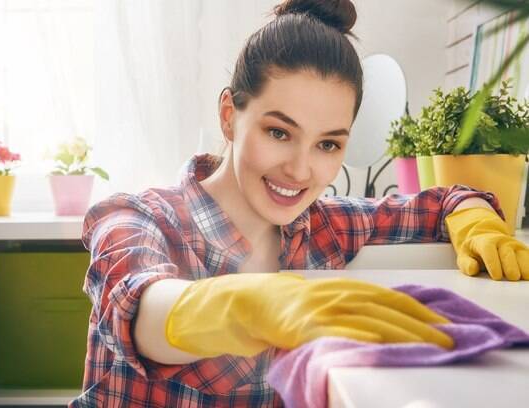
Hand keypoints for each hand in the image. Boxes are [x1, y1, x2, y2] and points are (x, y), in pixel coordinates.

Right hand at [165, 272, 452, 357]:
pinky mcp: (304, 326)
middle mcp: (335, 293)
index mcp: (340, 286)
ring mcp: (320, 309)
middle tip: (447, 339)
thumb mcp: (319, 298)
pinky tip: (377, 344)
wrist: (245, 301)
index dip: (416, 309)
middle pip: (385, 308)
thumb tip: (379, 318)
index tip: (440, 322)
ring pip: (369, 320)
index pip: (387, 296)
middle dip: (419, 324)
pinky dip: (358, 337)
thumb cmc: (284, 304)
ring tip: (427, 348)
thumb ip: (345, 305)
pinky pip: (337, 332)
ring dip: (401, 334)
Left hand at [446, 207, 528, 280]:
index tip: (496, 277)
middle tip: (511, 278)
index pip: (489, 250)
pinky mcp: (524, 250)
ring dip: (524, 267)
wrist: (486, 240)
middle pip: (508, 253)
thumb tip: (472, 269)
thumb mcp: (465, 256)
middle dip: (510, 266)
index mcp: (486, 241)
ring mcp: (515, 245)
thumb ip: (466, 263)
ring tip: (522, 278)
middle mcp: (502, 241)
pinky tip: (528, 276)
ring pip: (522, 255)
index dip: (493, 263)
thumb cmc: (475, 252)